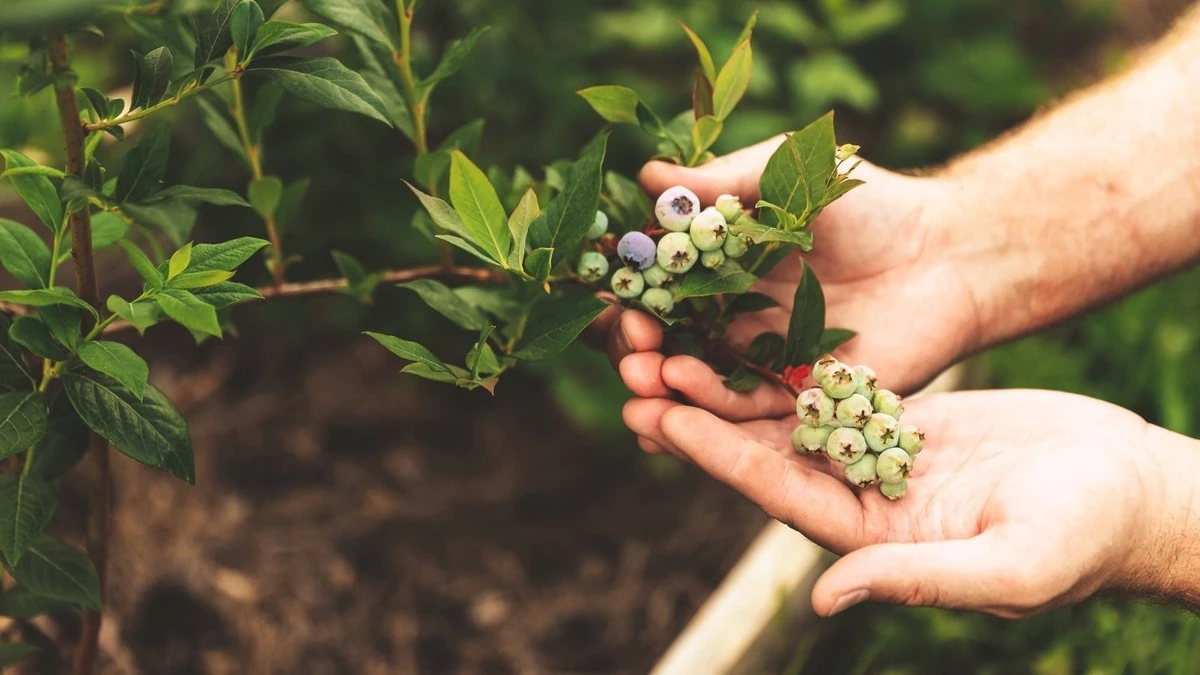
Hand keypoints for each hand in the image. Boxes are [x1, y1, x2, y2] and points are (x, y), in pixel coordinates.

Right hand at [591, 135, 979, 401]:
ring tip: (642, 381)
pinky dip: (704, 417)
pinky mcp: (796, 401)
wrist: (949, 251)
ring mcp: (760, 363)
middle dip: (632, 350)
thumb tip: (646, 178)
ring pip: (693, 387)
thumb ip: (719, 183)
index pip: (653, 291)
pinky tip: (673, 411)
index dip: (626, 297)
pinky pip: (741, 417)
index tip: (614, 295)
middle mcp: (730, 320)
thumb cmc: (869, 203)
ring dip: (659, 389)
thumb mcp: (786, 174)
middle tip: (630, 346)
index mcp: (718, 270)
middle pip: (661, 345)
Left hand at [624, 375, 1187, 616]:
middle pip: (763, 451)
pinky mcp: (898, 416)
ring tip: (671, 338)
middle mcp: (861, 495)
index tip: (663, 419)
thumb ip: (916, 579)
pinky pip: (828, 382)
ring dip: (730, 380)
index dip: (718, 457)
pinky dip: (785, 357)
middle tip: (636, 371)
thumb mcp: (1009, 566)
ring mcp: (877, 452)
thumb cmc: (1087, 538)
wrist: (1130, 490)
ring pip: (786, 413)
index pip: (776, 492)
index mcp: (872, 537)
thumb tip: (827, 599)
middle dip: (701, 414)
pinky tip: (745, 321)